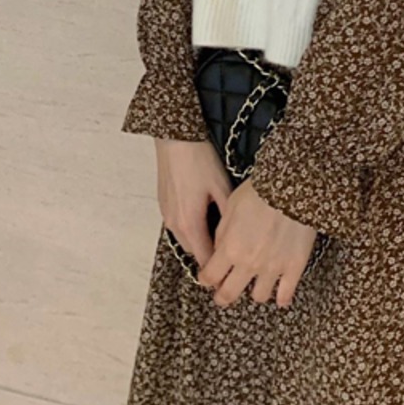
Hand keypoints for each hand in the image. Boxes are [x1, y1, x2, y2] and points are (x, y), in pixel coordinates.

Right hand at [155, 138, 232, 271]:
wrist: (175, 136)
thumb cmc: (199, 159)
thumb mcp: (221, 186)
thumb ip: (228, 216)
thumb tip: (239, 236)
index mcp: (190, 225)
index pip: (206, 261)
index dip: (222, 268)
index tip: (239, 267)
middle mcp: (174, 225)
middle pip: (196, 252)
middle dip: (213, 255)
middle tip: (236, 249)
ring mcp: (167, 215)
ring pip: (187, 239)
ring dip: (202, 240)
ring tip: (224, 232)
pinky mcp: (164, 205)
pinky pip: (180, 226)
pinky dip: (193, 228)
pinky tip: (208, 214)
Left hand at [196, 179, 316, 308]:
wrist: (294, 186)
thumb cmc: (260, 190)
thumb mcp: (231, 205)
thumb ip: (222, 232)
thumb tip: (220, 249)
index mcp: (230, 248)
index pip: (210, 276)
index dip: (206, 279)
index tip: (208, 278)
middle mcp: (248, 264)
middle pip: (230, 294)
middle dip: (223, 296)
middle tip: (223, 295)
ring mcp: (273, 268)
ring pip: (259, 296)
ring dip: (254, 291)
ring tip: (256, 284)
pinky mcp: (294, 266)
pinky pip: (286, 294)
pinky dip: (282, 298)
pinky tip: (280, 297)